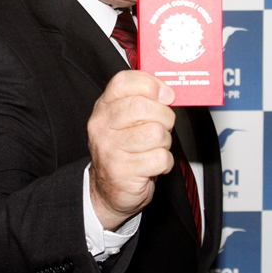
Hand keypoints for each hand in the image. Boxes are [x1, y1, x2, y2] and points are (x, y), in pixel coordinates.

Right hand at [87, 70, 175, 230]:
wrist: (109, 190)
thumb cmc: (124, 150)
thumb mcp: (126, 120)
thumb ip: (143, 101)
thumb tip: (169, 92)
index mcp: (104, 107)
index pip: (123, 82)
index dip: (150, 84)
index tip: (165, 94)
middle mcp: (102, 126)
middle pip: (142, 106)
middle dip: (164, 116)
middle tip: (164, 125)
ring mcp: (110, 149)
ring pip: (156, 133)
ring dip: (165, 141)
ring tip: (156, 147)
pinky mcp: (123, 171)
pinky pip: (161, 158)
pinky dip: (165, 162)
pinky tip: (154, 164)